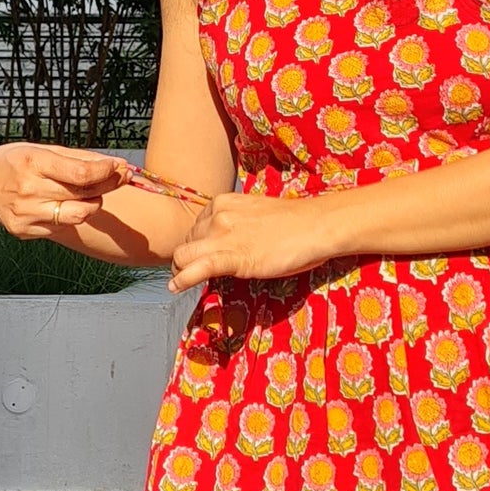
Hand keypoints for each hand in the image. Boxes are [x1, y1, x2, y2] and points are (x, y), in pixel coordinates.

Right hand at [0, 141, 130, 239]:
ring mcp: (25, 214)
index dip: (105, 172)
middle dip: (108, 185)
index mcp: (33, 163)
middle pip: (82, 195)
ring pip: (77, 216)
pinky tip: (66, 204)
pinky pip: (61, 226)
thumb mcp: (43, 150)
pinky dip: (70, 215)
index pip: (80, 174)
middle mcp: (28, 191)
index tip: (118, 167)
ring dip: (92, 204)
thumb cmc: (17, 162)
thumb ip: (80, 159)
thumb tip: (116, 165)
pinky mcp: (25, 231)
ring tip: (92, 194)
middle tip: (121, 177)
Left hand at [169, 190, 330, 294]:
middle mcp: (217, 215)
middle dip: (187, 258)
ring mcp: (223, 235)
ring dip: (180, 270)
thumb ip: (234, 224)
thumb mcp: (254, 215)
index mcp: (222, 202)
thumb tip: (224, 241)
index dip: (196, 244)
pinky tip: (175, 288)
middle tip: (192, 272)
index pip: (195, 227)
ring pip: (183, 255)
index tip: (201, 255)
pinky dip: (182, 280)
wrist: (314, 225)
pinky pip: (197, 269)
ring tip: (181, 281)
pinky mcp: (232, 256)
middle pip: (187, 241)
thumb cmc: (292, 223)